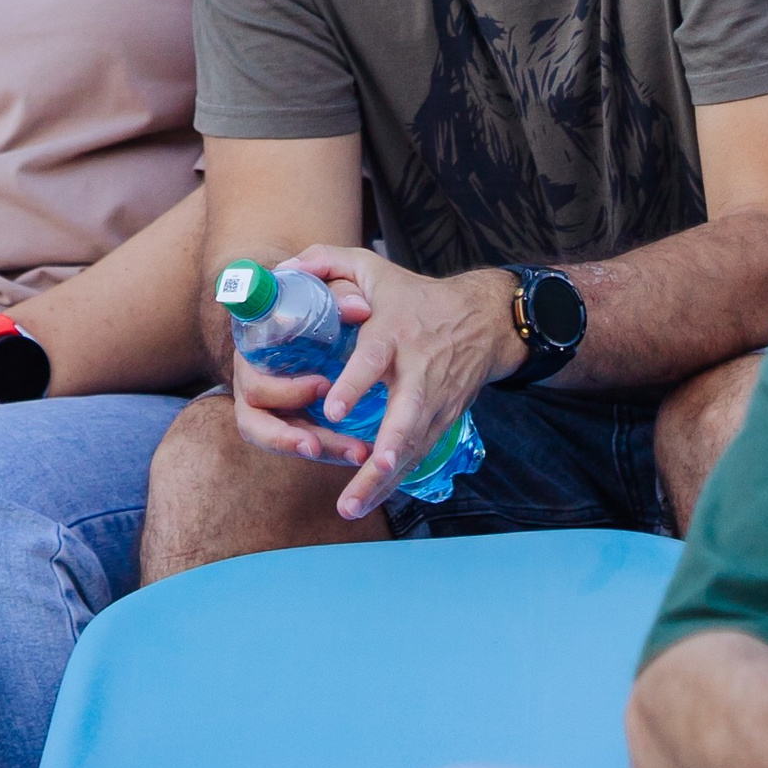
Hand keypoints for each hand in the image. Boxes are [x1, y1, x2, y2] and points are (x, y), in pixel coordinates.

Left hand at [234, 247, 517, 522]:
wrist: (482, 320)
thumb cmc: (415, 296)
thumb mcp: (374, 267)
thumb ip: (326, 262)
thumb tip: (285, 269)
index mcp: (394, 333)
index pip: (374, 358)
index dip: (356, 382)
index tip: (335, 408)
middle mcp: (417, 370)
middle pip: (406, 414)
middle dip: (389, 446)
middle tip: (367, 469)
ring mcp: (434, 400)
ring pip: (411, 445)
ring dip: (384, 479)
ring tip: (351, 506)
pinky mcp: (441, 420)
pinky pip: (417, 456)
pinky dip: (395, 481)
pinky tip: (367, 501)